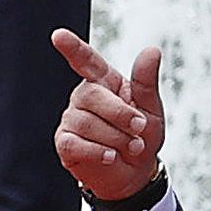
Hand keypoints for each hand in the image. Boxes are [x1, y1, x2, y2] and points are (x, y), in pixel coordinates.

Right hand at [52, 28, 166, 201]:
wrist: (135, 173)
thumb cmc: (142, 135)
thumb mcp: (151, 108)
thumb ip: (146, 81)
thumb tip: (151, 50)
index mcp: (103, 81)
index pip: (86, 60)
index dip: (72, 48)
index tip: (58, 36)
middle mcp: (83, 96)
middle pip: (93, 96)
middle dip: (121, 114)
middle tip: (140, 128)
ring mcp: (71, 119)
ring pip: (87, 123)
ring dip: (116, 138)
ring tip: (130, 146)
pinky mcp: (65, 143)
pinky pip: (76, 144)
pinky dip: (98, 152)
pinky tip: (111, 156)